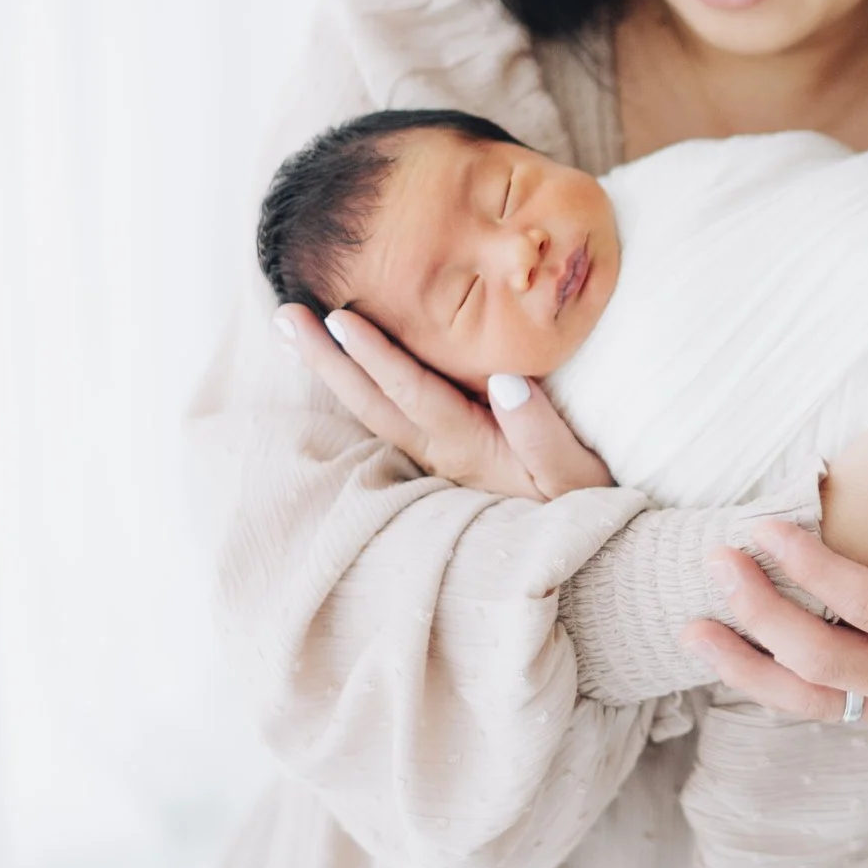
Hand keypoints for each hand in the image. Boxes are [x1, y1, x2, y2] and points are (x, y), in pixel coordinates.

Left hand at [275, 303, 613, 500]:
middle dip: (327, 359)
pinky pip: (389, 412)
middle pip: (372, 402)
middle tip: (284, 316)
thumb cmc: (584, 501)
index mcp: (469, 446)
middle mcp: (442, 450)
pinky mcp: (445, 452)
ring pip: (372, 408)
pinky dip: (358, 383)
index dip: (376, 356)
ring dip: (332, 369)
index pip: (412, 394)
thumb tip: (505, 379)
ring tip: (295, 332)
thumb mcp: (573, 471)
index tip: (338, 318)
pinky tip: (341, 364)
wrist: (583, 551)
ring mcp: (439, 454)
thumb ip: (540, 429)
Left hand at [684, 470, 867, 762]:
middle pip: (819, 666)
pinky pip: (835, 708)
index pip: (865, 604)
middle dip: (756, 616)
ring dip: (750, 667)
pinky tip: (749, 656)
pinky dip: (783, 686)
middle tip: (714, 564)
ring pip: (814, 703)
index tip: (764, 525)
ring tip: (695, 631)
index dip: (808, 566)